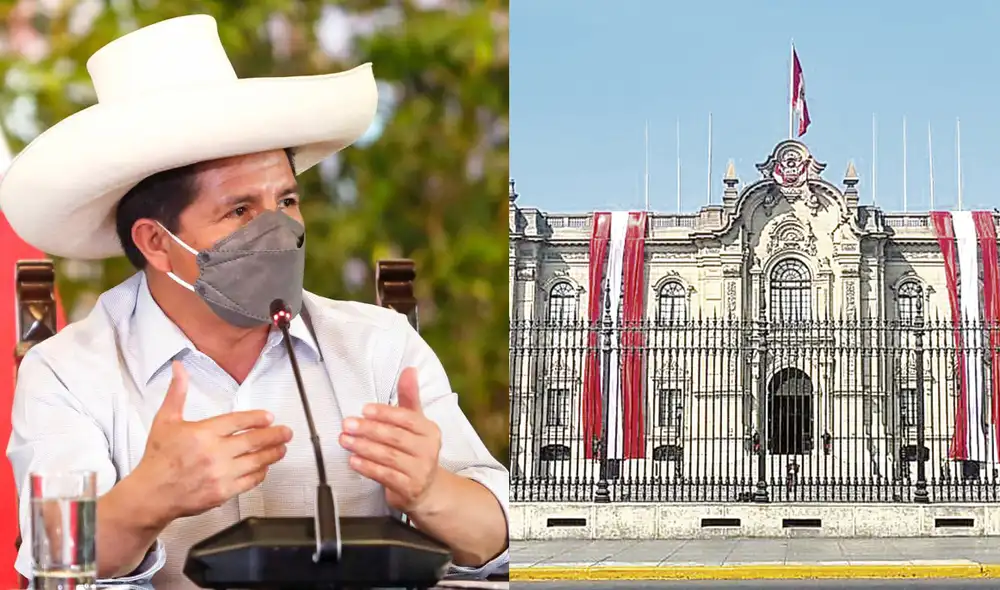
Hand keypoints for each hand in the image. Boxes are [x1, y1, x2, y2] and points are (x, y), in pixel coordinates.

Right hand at [133, 361, 292, 523]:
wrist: (151, 494)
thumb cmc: (158, 459)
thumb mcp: (165, 420)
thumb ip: (177, 393)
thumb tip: (180, 369)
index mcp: (202, 433)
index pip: (239, 421)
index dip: (258, 418)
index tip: (269, 417)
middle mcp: (214, 453)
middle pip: (254, 440)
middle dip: (275, 435)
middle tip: (286, 432)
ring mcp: (220, 474)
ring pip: (256, 461)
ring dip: (273, 453)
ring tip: (282, 448)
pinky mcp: (223, 492)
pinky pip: (250, 481)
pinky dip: (261, 473)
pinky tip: (265, 467)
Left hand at [340, 367, 441, 512]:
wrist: (427, 489)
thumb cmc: (416, 450)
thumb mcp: (415, 422)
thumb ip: (409, 397)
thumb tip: (409, 370)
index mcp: (430, 430)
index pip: (407, 419)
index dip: (385, 413)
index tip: (365, 409)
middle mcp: (428, 450)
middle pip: (396, 437)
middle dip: (369, 430)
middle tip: (347, 424)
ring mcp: (420, 471)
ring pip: (388, 456)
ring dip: (364, 447)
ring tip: (345, 440)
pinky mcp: (409, 488)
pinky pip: (385, 475)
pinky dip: (368, 467)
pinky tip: (353, 460)